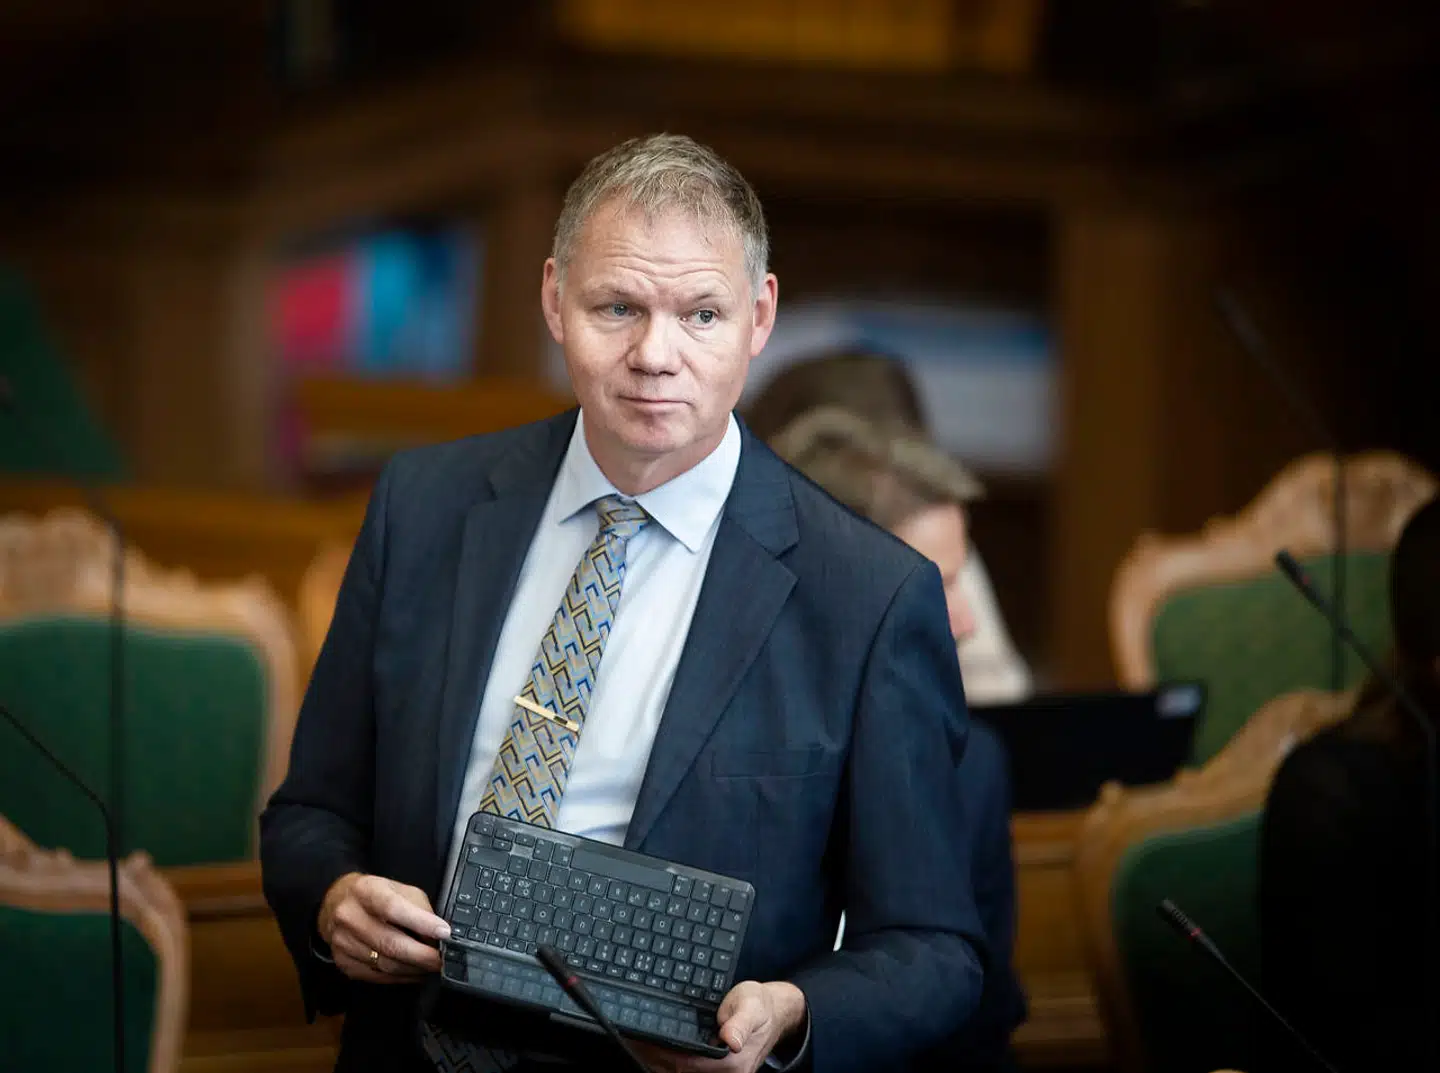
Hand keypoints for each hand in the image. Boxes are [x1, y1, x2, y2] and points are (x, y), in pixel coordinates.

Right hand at [318, 871, 449, 982]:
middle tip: (442, 960)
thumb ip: (418, 908)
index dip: (421, 922)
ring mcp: (343, 942)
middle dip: (422, 955)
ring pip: (385, 964)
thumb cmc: (374, 895)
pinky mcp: (343, 962)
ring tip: (431, 967)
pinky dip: (400, 977)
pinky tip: (413, 973)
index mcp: (365, 891)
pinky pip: (376, 976)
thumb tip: (439, 933)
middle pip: (390, 943)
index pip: (393, 908)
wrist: (336, 903)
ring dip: (414, 969)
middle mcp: (349, 917)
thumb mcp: (398, 889)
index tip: (443, 932)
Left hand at [632, 981, 806, 1072]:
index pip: (686, 1063)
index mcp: (731, 1064)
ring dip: (656, 1060)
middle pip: (677, 1071)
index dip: (661, 1052)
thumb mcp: (753, 1006)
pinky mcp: (711, 1072)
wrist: (774, 1014)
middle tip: (629, 1038)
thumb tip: (731, 1039)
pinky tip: (652, 1050)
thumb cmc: (761, 1007)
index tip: (640, 1039)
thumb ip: (741, 1023)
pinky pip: (683, 1070)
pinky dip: (665, 1061)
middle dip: (652, 1056)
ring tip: (635, 1042)